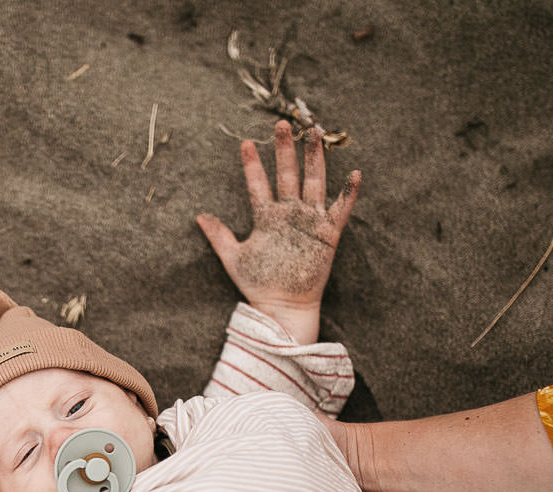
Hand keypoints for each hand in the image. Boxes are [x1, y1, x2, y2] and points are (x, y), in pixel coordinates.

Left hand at [196, 122, 360, 342]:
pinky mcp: (326, 234)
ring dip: (314, 159)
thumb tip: (198, 216)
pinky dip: (348, 192)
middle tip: (281, 124)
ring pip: (314, 182)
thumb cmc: (257, 284)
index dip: (252, 165)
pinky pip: (340, 209)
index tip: (245, 143)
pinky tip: (354, 173)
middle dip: (285, 150)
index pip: (258, 184)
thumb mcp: (233, 258)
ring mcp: (309, 221)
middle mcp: (289, 213)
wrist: (281, 307)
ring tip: (314, 133)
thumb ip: (218, 235)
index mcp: (266, 217)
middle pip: (288, 174)